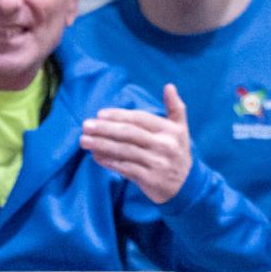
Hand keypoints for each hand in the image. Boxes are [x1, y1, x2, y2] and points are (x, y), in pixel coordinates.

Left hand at [81, 83, 192, 203]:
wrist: (187, 186)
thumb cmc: (177, 152)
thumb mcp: (181, 129)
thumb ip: (175, 107)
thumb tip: (169, 86)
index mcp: (170, 130)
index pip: (140, 119)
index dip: (119, 115)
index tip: (99, 114)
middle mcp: (164, 146)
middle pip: (129, 134)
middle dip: (105, 129)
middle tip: (85, 125)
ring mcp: (157, 163)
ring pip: (124, 151)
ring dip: (101, 145)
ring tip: (84, 140)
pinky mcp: (149, 179)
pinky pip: (124, 168)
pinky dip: (108, 162)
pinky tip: (95, 156)